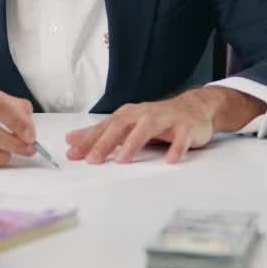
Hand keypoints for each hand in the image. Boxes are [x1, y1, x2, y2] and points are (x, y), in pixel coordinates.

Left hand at [65, 87, 266, 164]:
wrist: (194, 108)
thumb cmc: (158, 119)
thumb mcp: (128, 125)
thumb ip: (101, 133)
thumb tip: (72, 140)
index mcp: (130, 115)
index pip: (105, 126)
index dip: (88, 139)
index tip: (72, 153)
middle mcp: (145, 114)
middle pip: (122, 125)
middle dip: (106, 142)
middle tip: (93, 159)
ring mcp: (166, 118)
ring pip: (147, 128)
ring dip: (134, 143)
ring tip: (123, 160)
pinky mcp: (186, 127)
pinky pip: (181, 138)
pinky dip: (175, 148)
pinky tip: (169, 160)